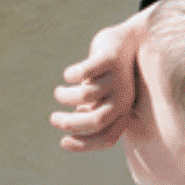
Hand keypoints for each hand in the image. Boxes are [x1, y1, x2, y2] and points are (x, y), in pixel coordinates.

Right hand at [50, 9, 148, 150]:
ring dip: (65, 97)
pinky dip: (70, 76)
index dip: (84, 144)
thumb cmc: (111, 74)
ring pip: (85, 95)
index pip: (108, 138)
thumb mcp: (105, 97)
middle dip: (70, 124)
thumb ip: (92, 112)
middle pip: (96, 120)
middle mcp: (124, 97)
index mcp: (124, 111)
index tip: (63, 141)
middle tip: (54, 119)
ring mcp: (118, 77)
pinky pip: (84, 71)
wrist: (130, 40)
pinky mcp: (110, 57)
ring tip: (58, 93)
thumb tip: (69, 129)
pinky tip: (68, 76)